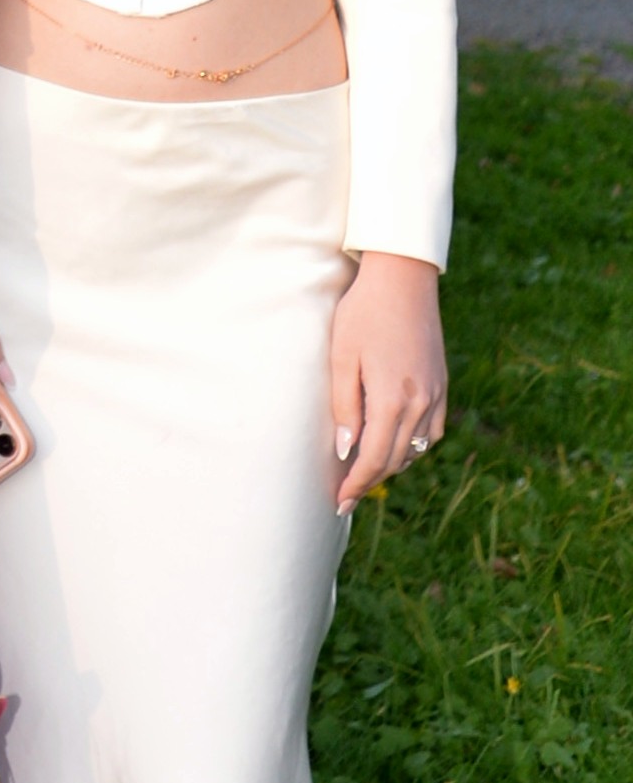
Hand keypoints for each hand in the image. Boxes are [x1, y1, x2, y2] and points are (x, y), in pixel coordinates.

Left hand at [331, 249, 446, 509]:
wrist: (403, 279)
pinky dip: (415, 445)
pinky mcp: (442, 384)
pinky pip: (433, 430)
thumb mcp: (341, 358)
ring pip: (417, 448)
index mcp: (393, 399)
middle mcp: (420, 403)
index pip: (374, 458)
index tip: (340, 502)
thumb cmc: (362, 314)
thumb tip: (345, 450)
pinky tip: (398, 445)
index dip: (356, 484)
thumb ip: (344, 407)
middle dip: (371, 480)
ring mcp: (436, 394)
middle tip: (347, 496)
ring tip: (367, 473)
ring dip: (393, 464)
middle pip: (396, 458)